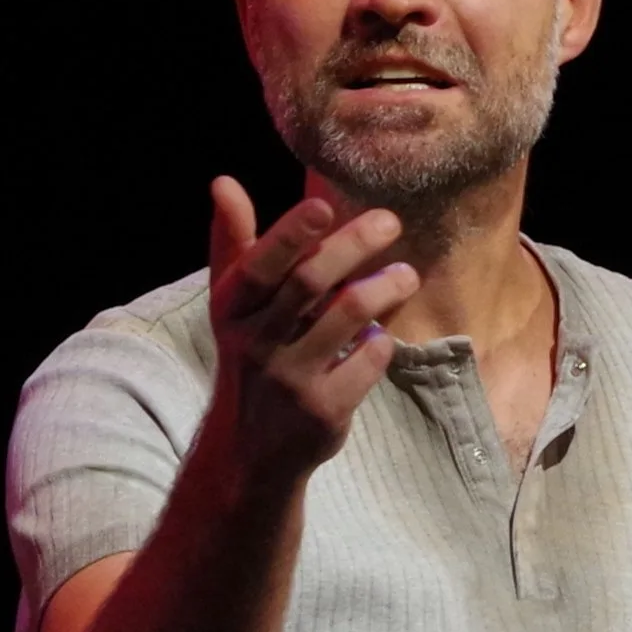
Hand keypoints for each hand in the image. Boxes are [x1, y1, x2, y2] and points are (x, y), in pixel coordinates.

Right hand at [203, 175, 418, 484]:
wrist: (249, 450)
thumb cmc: (249, 355)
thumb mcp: (232, 306)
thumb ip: (233, 243)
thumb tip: (224, 181)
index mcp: (232, 310)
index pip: (259, 265)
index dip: (290, 234)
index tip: (322, 206)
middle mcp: (255, 343)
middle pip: (310, 282)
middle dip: (354, 245)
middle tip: (391, 222)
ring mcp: (290, 380)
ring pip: (348, 316)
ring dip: (384, 287)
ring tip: (407, 274)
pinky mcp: (323, 412)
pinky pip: (368, 360)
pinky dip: (381, 338)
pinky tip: (382, 331)